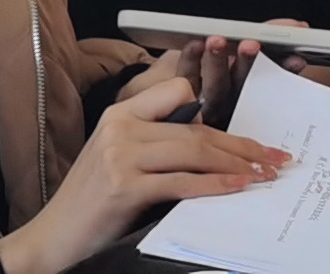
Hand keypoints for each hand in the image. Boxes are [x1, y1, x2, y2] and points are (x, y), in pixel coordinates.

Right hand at [0, 71, 283, 273]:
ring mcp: (120, 157)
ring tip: (264, 173)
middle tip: (274, 156)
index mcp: (119, 114)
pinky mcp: (125, 187)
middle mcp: (119, 128)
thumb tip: (209, 143)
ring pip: (194, 151)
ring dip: (237, 164)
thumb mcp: (118, 158)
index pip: (178, 93)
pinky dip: (215, 184)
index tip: (248, 128)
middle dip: (242, 144)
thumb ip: (154, 141)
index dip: (218, 111)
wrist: (55, 235)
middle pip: (195, 129)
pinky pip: (182, 182)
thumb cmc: (92, 201)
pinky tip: (237, 187)